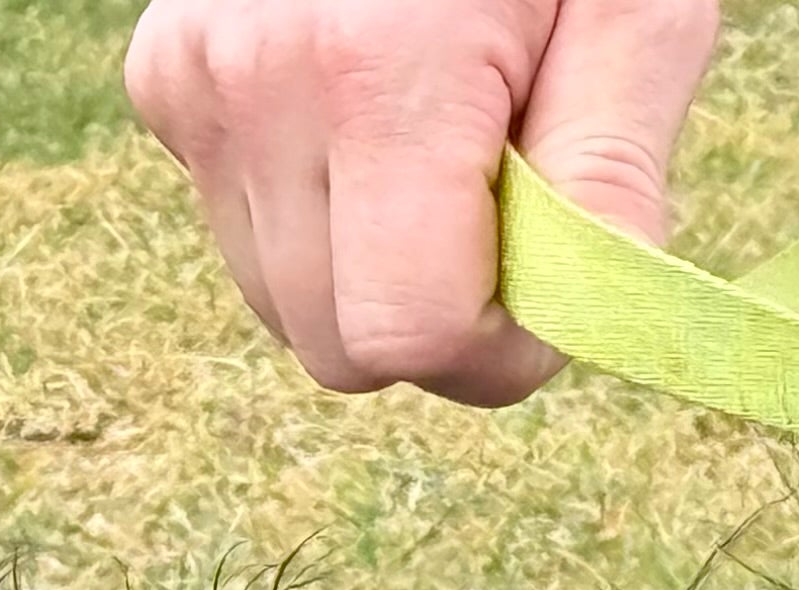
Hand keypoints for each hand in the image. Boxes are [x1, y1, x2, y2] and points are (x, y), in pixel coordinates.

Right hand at [125, 0, 719, 402]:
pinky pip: (247, 230)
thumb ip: (611, 180)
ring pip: (288, 307)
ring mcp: (195, 86)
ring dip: (374, 272)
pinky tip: (369, 117)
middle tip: (501, 204)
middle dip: (436, 317)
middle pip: (341, 348)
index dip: (498, 345)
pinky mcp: (165, 81)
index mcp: (373, 75)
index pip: (408, 336)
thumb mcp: (633, 14)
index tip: (549, 271)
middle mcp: (255, 88)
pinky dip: (319, 211)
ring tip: (433, 148)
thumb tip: (578, 324)